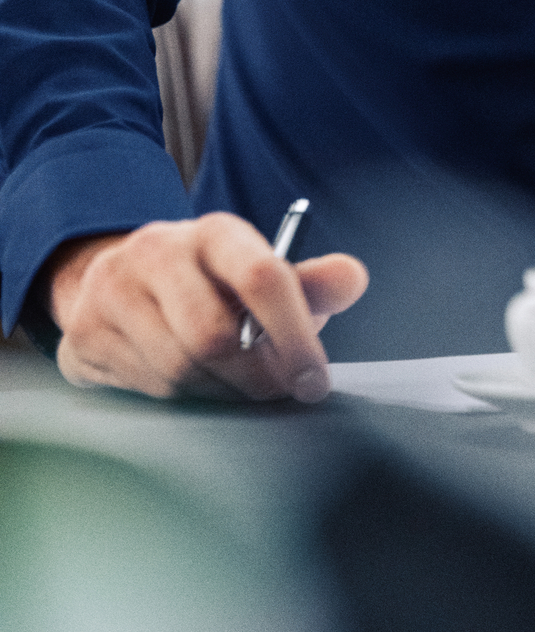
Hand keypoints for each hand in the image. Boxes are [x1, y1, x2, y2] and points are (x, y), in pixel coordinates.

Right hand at [44, 214, 368, 402]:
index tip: (314, 381)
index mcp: (215, 233)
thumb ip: (311, 283)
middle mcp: (157, 252)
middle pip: (214, 338)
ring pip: (178, 371)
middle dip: (254, 378)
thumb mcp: (260, 272)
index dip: (295, 337)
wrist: (118, 278)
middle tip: (274, 393)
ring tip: (234, 387)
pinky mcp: (84, 333)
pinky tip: (191, 384)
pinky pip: (144, 389)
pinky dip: (179, 399)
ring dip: (218, 394)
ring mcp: (112, 291)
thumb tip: (353, 278)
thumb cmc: (210, 285)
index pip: (263, 277)